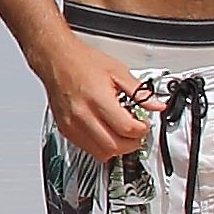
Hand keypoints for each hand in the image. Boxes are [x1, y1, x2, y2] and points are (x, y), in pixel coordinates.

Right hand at [36, 36, 155, 164]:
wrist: (57, 59)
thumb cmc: (82, 62)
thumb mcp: (118, 71)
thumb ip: (140, 92)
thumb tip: (157, 105)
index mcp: (98, 99)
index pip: (126, 129)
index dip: (141, 130)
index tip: (144, 124)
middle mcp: (83, 115)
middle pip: (114, 147)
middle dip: (131, 144)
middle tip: (137, 133)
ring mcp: (72, 125)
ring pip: (100, 153)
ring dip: (116, 148)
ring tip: (122, 134)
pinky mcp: (65, 129)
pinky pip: (87, 148)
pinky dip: (100, 146)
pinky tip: (106, 132)